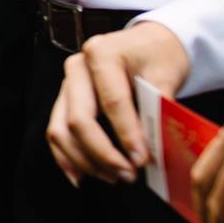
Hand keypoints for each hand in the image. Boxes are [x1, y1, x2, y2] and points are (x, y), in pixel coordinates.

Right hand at [45, 21, 191, 186]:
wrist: (148, 44)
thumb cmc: (158, 56)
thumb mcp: (166, 75)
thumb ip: (158, 109)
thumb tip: (153, 148)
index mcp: (101, 53)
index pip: (112, 102)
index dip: (127, 135)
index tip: (142, 160)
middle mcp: (76, 68)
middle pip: (79, 120)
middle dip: (103, 153)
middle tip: (129, 175)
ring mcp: (66, 85)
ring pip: (61, 131)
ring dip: (86, 161)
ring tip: (114, 177)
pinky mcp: (64, 101)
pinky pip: (57, 133)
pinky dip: (67, 159)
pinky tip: (82, 178)